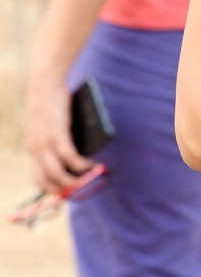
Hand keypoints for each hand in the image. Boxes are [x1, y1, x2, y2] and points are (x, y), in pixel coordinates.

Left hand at [25, 58, 92, 192]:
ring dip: (74, 182)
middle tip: (81, 191)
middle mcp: (35, 149)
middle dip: (65, 191)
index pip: (39, 180)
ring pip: (58, 174)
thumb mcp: (51, 126)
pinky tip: (91, 165)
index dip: (53, 190)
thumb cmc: (51, 101)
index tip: (68, 193)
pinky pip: (70, 157)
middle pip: (47, 182)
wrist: (44, 82)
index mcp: (33, 148)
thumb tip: (78, 156)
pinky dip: (81, 165)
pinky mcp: (57, 134)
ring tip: (88, 181)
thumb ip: (59, 141)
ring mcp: (45, 142)